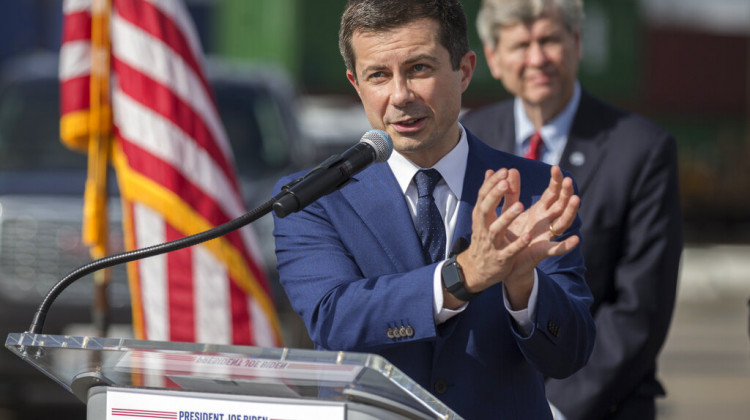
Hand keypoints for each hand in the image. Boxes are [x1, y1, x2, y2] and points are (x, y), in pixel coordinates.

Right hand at [444, 166, 579, 309]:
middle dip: (494, 196)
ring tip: (520, 205)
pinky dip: (518, 244)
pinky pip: (509, 251)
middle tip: (505, 183)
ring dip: (507, 218)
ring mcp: (491, 244)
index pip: (482, 197)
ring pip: (496, 230)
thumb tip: (491, 170)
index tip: (503, 171)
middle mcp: (483, 229)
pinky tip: (528, 236)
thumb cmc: (484, 239)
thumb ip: (492, 194)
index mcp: (480, 217)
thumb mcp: (485, 217)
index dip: (491, 184)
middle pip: (485, 210)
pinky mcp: (501, 259)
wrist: (476, 270)